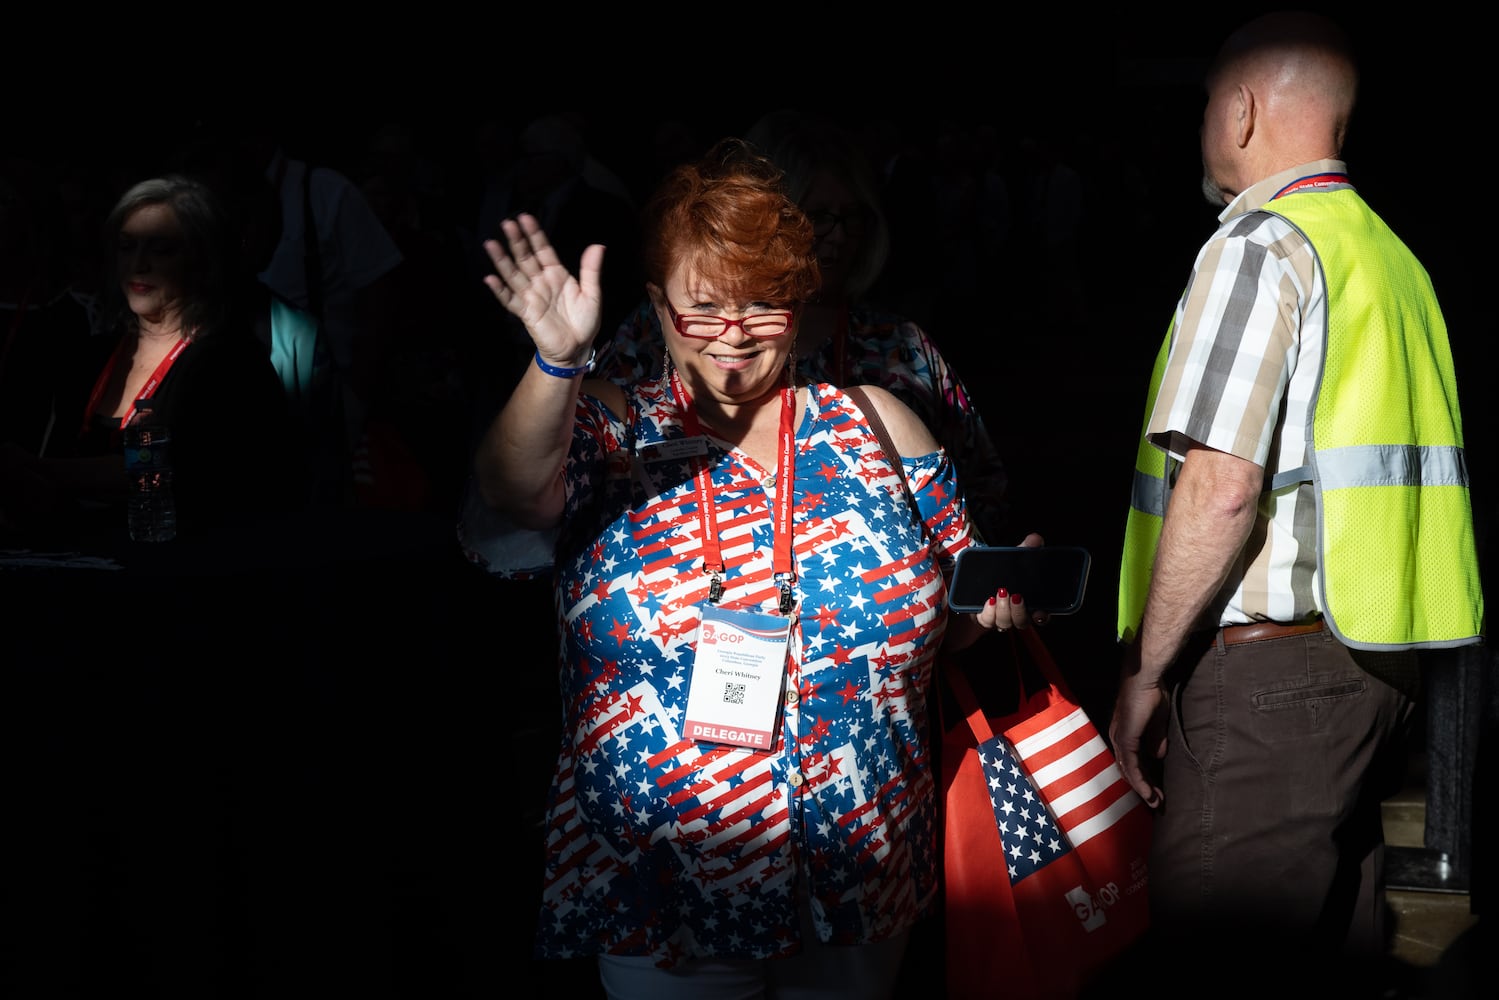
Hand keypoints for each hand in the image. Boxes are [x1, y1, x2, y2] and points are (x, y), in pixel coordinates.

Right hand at [482, 213, 603, 368]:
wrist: (577, 348)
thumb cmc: (584, 321)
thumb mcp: (592, 294)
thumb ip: (591, 270)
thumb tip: (598, 245)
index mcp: (557, 274)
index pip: (543, 250)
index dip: (535, 235)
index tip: (526, 218)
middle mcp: (541, 282)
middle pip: (526, 258)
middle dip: (517, 241)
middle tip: (507, 223)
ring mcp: (531, 296)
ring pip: (514, 275)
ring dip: (502, 260)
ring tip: (491, 244)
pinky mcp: (526, 313)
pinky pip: (510, 300)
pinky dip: (500, 291)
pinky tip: (490, 279)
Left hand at [967, 531, 1047, 632]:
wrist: (980, 577)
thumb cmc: (1005, 571)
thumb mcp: (1015, 559)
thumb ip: (1026, 549)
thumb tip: (1035, 539)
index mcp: (1030, 604)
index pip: (1041, 616)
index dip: (1041, 617)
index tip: (1039, 612)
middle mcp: (1016, 614)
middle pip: (1022, 622)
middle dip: (1019, 611)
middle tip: (1016, 596)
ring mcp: (1000, 618)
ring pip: (1005, 623)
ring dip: (1003, 610)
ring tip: (1000, 593)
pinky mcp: (985, 618)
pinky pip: (987, 621)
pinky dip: (988, 612)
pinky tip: (989, 601)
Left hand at [1108, 642, 1168, 808]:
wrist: (1146, 678)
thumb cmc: (1151, 695)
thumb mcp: (1157, 722)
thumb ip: (1156, 739)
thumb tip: (1158, 756)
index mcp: (1125, 735)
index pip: (1132, 763)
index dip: (1144, 778)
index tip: (1157, 791)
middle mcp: (1118, 739)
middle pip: (1128, 770)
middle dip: (1143, 788)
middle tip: (1157, 803)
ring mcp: (1120, 739)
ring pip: (1128, 772)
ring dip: (1142, 789)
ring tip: (1156, 802)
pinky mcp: (1126, 739)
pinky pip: (1131, 765)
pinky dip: (1139, 781)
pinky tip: (1148, 792)